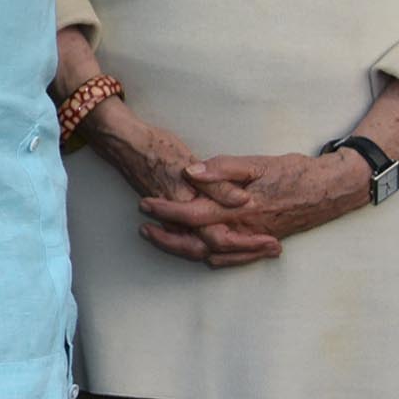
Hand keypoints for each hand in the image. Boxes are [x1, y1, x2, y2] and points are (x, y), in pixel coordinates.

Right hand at [84, 104, 278, 268]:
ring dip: (230, 251)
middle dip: (243, 253)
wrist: (125, 145)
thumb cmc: (157, 149)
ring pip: (202, 247)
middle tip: (273, 248)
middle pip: (214, 249)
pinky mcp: (171, 212)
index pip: (221, 237)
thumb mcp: (189, 161)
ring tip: (256, 247)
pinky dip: (211, 244)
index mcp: (190, 206)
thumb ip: (217, 181)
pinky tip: (223, 242)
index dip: (248, 244)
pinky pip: (192, 239)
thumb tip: (242, 201)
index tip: (273, 242)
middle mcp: (181, 219)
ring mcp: (174, 218)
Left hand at [137, 150, 367, 266]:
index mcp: (238, 207)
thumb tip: (190, 171)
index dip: (165, 210)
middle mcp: (243, 228)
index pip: (192, 213)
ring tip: (160, 238)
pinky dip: (213, 258)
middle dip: (166, 237)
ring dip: (184, 248)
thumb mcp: (257, 163)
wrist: (332, 189)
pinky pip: (233, 258)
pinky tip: (200, 254)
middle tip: (143, 228)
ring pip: (212, 253)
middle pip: (196, 241)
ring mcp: (253, 238)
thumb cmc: (295, 171)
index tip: (145, 203)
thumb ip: (222, 168)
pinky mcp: (262, 240)